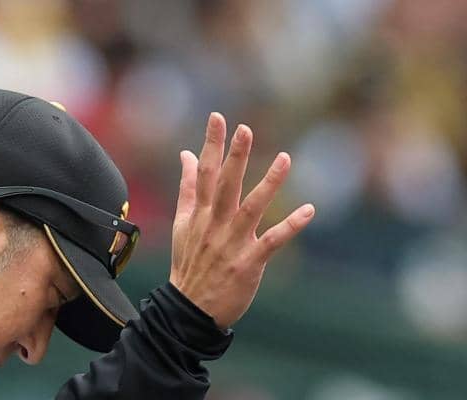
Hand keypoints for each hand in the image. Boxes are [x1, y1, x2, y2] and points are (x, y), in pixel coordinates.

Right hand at [169, 112, 314, 328]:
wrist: (190, 308)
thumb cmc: (189, 264)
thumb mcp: (183, 223)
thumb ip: (187, 187)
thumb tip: (185, 155)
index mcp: (200, 213)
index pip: (205, 172)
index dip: (211, 144)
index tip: (218, 117)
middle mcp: (214, 224)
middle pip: (225, 185)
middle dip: (235, 156)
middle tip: (245, 128)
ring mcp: (231, 243)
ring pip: (251, 207)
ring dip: (268, 183)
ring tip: (285, 158)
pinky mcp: (248, 263)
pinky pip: (272, 241)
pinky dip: (290, 226)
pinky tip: (309, 210)